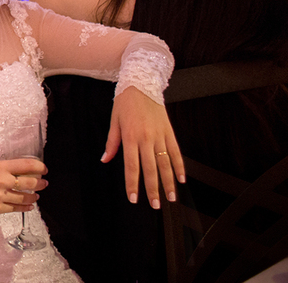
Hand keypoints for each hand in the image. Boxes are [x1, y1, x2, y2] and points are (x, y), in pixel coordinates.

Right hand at [0, 158, 47, 213]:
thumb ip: (9, 167)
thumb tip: (30, 171)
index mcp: (0, 166)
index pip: (26, 165)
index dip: (39, 167)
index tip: (44, 169)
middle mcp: (0, 180)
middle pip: (28, 183)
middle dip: (40, 183)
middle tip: (44, 183)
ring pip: (24, 198)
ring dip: (33, 196)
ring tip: (36, 196)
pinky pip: (16, 208)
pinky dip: (25, 207)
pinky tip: (29, 205)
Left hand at [102, 87, 184, 208]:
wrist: (142, 82)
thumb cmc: (125, 102)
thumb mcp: (114, 120)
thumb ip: (112, 142)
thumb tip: (105, 159)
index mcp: (130, 137)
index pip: (131, 166)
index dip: (133, 184)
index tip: (134, 199)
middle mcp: (146, 138)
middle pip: (150, 169)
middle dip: (153, 189)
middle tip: (155, 205)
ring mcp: (159, 135)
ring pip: (165, 163)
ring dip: (169, 182)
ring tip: (171, 198)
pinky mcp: (169, 132)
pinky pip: (176, 152)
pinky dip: (180, 166)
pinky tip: (182, 178)